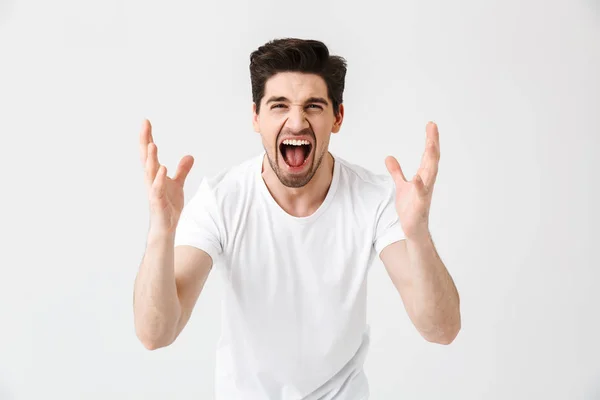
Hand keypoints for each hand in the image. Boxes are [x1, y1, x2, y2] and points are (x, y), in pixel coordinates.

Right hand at [139, 119, 193, 234]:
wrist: (166, 227)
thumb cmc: (168, 206)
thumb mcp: (178, 185)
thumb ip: (182, 170)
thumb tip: (189, 156)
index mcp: (155, 174)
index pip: (150, 152)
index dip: (148, 137)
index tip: (146, 122)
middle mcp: (151, 179)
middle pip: (146, 157)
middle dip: (145, 140)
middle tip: (144, 124)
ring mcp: (153, 190)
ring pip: (150, 171)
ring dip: (150, 158)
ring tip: (152, 144)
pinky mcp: (157, 202)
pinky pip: (157, 189)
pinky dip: (159, 179)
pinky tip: (162, 168)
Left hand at [385, 121, 439, 239]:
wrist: (413, 229)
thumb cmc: (411, 208)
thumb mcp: (401, 186)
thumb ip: (396, 172)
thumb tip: (389, 157)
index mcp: (424, 176)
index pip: (428, 155)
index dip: (430, 140)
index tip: (431, 125)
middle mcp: (427, 182)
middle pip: (432, 159)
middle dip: (433, 143)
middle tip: (433, 127)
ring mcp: (424, 193)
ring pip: (430, 173)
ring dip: (431, 159)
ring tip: (431, 144)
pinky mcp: (419, 205)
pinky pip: (420, 194)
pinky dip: (419, 185)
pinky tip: (417, 177)